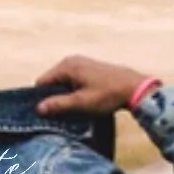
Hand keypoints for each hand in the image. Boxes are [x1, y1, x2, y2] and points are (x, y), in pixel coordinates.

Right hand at [35, 55, 149, 114]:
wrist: (134, 87)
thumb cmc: (107, 95)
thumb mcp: (81, 102)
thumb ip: (58, 104)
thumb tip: (38, 108)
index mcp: (66, 66)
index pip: (42, 82)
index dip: (42, 98)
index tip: (49, 112)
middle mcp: (71, 60)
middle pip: (51, 82)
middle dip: (54, 96)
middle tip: (61, 113)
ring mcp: (81, 62)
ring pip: (62, 82)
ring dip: (64, 95)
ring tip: (73, 108)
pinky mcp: (89, 68)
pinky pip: (72, 80)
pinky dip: (73, 90)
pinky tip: (81, 101)